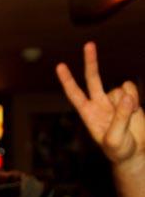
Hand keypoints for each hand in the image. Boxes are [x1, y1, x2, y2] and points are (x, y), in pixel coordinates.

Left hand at [56, 42, 144, 167]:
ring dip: (127, 102)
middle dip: (91, 62)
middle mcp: (99, 104)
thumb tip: (126, 96)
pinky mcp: (129, 99)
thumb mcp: (115, 138)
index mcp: (88, 114)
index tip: (60, 66)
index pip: (75, 94)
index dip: (68, 81)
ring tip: (129, 117)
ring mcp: (114, 101)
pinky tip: (135, 111)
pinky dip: (135, 98)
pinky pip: (131, 90)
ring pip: (119, 89)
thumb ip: (120, 118)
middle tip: (88, 44)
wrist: (135, 152)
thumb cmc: (119, 150)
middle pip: (93, 79)